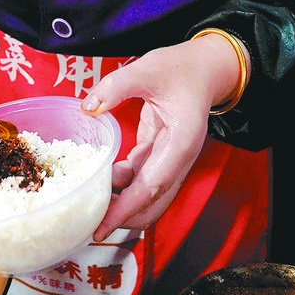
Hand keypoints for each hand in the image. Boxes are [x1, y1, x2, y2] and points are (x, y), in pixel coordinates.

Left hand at [83, 34, 242, 238]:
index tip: (101, 227)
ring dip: (122, 202)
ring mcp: (171, 158)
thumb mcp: (147, 69)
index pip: (151, 187)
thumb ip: (117, 86)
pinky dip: (122, 185)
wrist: (206, 67)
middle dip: (123, 217)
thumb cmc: (182, 67)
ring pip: (147, 195)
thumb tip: (88, 107)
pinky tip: (100, 179)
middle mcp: (179, 158)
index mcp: (181, 143)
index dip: (125, 209)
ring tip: (89, 203)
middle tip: (88, 221)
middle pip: (152, 203)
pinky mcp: (161, 153)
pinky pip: (141, 178)